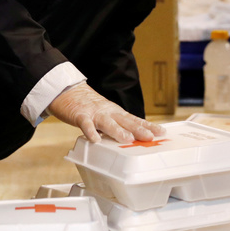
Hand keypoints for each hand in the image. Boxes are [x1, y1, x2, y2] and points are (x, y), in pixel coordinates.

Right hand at [47, 82, 164, 143]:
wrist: (68, 90)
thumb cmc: (88, 105)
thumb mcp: (106, 113)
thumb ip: (117, 125)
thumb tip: (133, 138)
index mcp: (115, 112)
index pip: (134, 119)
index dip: (148, 126)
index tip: (161, 132)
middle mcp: (108, 112)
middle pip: (125, 121)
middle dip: (138, 129)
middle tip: (150, 137)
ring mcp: (94, 113)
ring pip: (108, 123)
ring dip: (118, 131)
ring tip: (127, 139)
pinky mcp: (80, 115)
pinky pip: (86, 124)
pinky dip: (90, 131)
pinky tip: (95, 140)